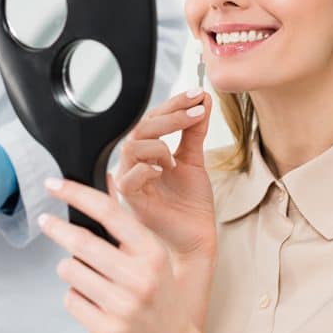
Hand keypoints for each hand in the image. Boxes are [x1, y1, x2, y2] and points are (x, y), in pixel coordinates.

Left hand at [39, 178, 220, 332]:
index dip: (76, 194)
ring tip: (86, 275)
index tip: (54, 186)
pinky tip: (92, 299)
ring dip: (69, 267)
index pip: (108, 212)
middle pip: (81, 242)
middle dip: (56, 228)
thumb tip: (104, 182)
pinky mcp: (107, 329)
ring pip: (70, 270)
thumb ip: (126, 224)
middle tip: (46, 220)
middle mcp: (139, 278)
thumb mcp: (152, 255)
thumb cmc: (160, 296)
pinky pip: (71, 299)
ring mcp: (123, 306)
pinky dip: (75, 295)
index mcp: (152, 253)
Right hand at [114, 89, 214, 260]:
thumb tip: (203, 100)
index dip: (173, 104)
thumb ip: (194, 131)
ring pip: (132, 147)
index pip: (152, 118)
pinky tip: (166, 169)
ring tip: (177, 157)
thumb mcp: (195, 160)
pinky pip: (129, 177)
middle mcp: (136, 163)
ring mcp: (130, 180)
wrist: (196, 237)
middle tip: (196, 111)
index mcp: (148, 152)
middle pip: (141, 128)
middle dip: (170, 116)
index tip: (196, 95)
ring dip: (159, 144)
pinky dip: (148, 169)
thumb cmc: (191, 204)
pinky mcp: (130, 200)